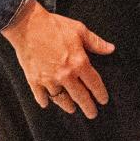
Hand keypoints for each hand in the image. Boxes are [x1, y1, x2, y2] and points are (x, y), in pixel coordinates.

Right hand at [1, 0, 114, 118]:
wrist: (28, 26)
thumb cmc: (55, 26)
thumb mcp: (80, 30)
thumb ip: (96, 43)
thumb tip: (111, 49)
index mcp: (79, 62)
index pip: (94, 83)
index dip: (100, 93)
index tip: (103, 100)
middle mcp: (65, 75)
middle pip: (80, 96)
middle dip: (87, 106)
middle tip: (92, 114)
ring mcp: (49, 79)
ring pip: (61, 99)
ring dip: (68, 105)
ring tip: (72, 109)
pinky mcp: (34, 80)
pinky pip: (41, 95)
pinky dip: (45, 101)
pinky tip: (47, 103)